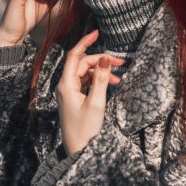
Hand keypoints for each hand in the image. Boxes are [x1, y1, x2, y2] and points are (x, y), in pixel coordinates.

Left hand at [56, 30, 124, 155]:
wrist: (78, 152)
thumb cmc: (86, 130)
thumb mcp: (96, 103)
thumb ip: (99, 79)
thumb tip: (104, 58)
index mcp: (66, 85)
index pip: (75, 56)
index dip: (85, 42)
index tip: (97, 33)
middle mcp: (65, 86)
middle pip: (82, 64)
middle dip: (100, 61)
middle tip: (120, 63)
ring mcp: (69, 93)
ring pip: (85, 73)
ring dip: (101, 72)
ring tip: (118, 79)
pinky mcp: (75, 100)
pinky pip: (86, 83)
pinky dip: (98, 81)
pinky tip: (110, 84)